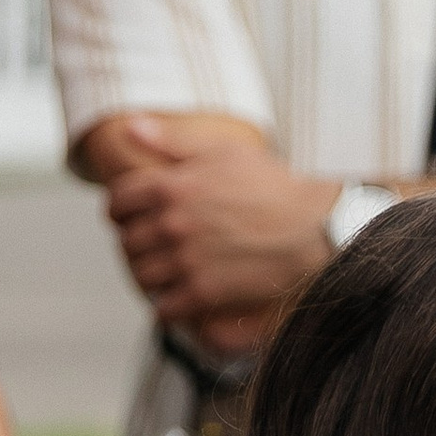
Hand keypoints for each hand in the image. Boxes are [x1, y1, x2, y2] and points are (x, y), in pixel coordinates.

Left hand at [101, 115, 337, 328]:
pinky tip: (180, 301)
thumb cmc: (277, 187)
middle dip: (136, 243)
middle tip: (152, 248)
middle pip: (128, 241)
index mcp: (172, 186)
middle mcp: (172, 223)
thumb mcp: (226, 152)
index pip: (118, 201)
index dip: (119, 210)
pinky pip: (165, 308)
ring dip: (150, 276)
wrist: (317, 229)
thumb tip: (131, 127)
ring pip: (142, 275)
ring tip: (165, 275)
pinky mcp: (204, 291)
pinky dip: (167, 307)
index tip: (129, 217)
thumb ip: (173, 142)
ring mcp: (186, 259)